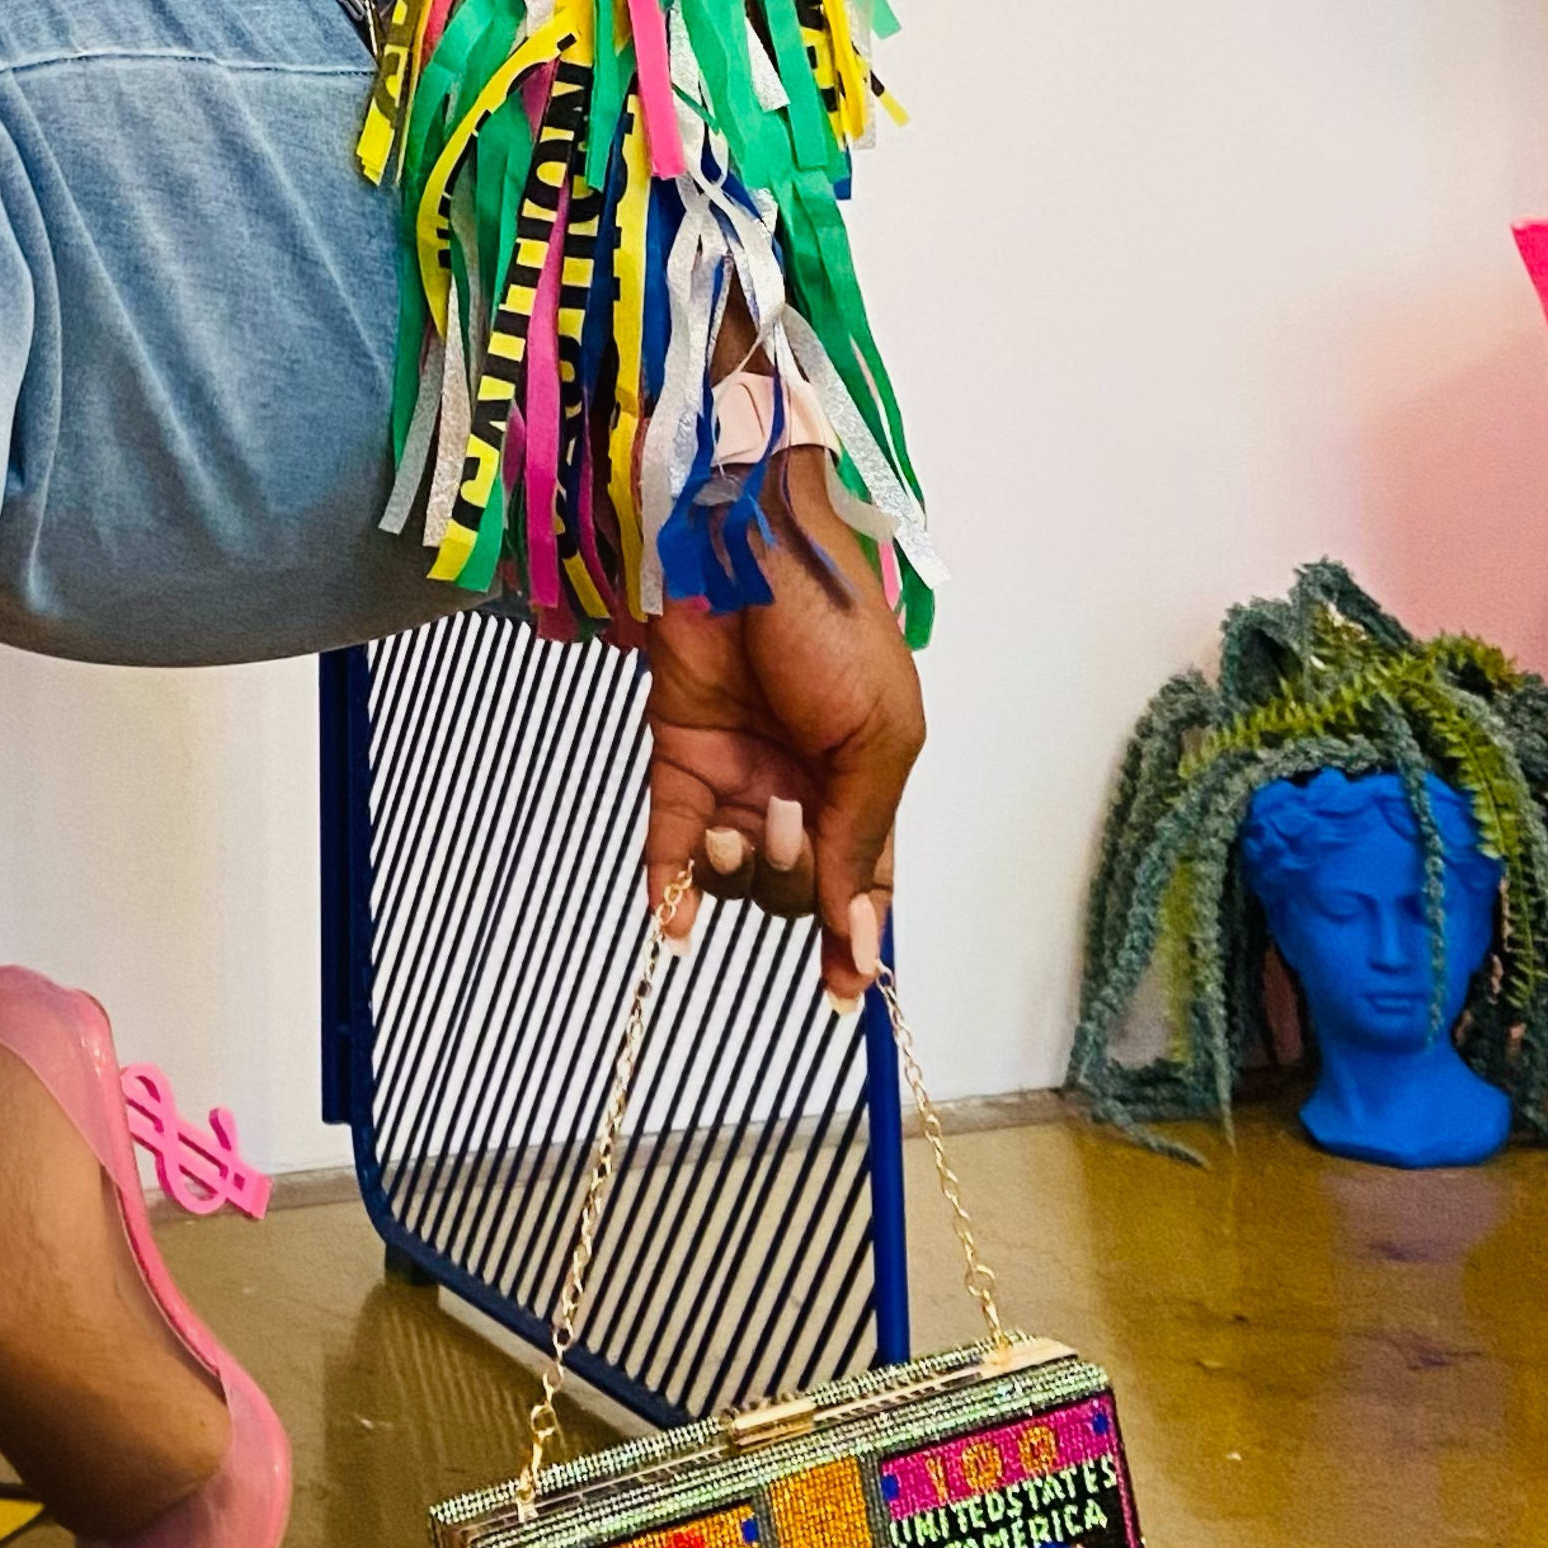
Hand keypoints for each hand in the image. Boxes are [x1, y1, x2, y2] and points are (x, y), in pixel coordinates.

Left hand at [642, 457, 924, 1007]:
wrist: (747, 550)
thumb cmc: (832, 627)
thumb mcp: (878, 737)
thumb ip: (861, 836)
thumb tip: (860, 936)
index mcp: (867, 784)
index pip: (866, 886)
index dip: (857, 943)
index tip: (846, 998)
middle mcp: (802, 790)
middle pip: (798, 886)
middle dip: (794, 873)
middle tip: (787, 812)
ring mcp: (737, 776)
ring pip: (735, 872)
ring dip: (733, 867)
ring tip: (732, 820)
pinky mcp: (677, 758)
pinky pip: (669, 844)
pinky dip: (670, 887)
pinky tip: (671, 925)